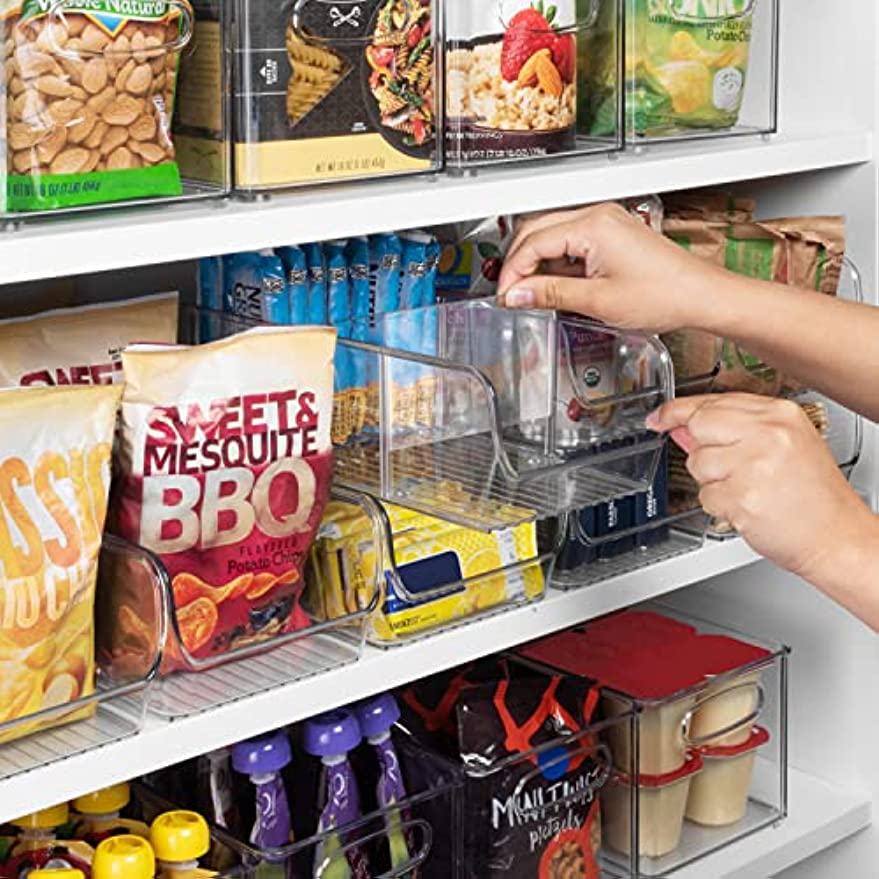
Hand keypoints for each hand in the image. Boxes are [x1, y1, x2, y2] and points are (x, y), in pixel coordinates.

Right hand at [497, 202, 730, 333]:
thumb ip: (550, 294)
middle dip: (519, 263)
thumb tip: (516, 294)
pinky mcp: (612, 234)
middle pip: (537, 231)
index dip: (512, 272)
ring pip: (552, 235)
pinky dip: (557, 264)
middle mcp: (598, 215)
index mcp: (592, 225)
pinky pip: (571, 242)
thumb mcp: (597, 301)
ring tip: (533, 294)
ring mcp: (606, 222)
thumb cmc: (664, 294)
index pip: (533, 242)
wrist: (701, 295)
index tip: (506, 296)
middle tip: (511, 293)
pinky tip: (557, 286)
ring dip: (538, 264)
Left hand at [648, 393, 874, 582]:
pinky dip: (719, 505)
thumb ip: (731, 429)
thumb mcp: (784, 445)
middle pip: (698, 425)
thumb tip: (682, 425)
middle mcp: (767, 434)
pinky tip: (748, 506)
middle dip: (702, 449)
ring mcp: (753, 465)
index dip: (677, 410)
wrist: (837, 536)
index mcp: (779, 414)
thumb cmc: (813, 495)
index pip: (711, 401)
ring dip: (713, 481)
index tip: (659, 417)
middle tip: (729, 466)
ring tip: (748, 488)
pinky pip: (705, 495)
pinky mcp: (742, 497)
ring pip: (696, 463)